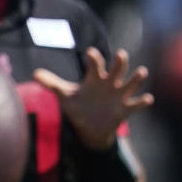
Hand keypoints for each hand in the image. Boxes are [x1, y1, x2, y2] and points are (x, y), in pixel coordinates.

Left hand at [33, 47, 152, 149]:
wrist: (89, 128)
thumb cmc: (78, 106)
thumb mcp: (65, 95)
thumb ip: (51, 84)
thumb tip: (34, 74)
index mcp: (95, 78)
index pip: (96, 64)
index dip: (94, 58)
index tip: (90, 52)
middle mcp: (110, 84)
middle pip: (118, 69)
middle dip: (120, 62)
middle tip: (121, 54)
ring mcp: (119, 96)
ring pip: (131, 84)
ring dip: (137, 78)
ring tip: (141, 72)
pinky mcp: (125, 110)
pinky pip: (136, 105)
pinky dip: (142, 102)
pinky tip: (147, 99)